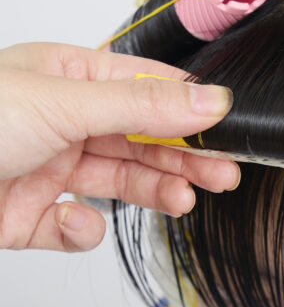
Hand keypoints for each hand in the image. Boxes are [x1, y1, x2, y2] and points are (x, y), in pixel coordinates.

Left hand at [0, 42, 238, 251]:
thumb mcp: (64, 103)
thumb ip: (140, 106)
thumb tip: (209, 100)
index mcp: (66, 77)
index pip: (143, 86)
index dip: (187, 106)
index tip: (227, 125)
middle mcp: (62, 121)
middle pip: (139, 140)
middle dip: (183, 158)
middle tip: (223, 174)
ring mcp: (48, 169)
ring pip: (117, 182)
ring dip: (153, 192)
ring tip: (183, 201)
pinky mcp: (32, 217)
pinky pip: (76, 226)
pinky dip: (82, 229)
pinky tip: (73, 220)